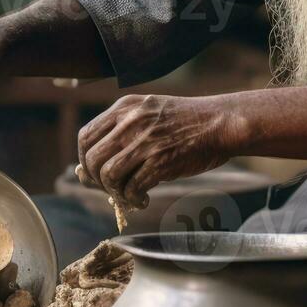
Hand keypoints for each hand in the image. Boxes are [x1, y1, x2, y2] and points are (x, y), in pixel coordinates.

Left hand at [77, 94, 242, 206]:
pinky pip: (132, 188)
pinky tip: (143, 199)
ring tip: (129, 195)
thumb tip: (90, 168)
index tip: (94, 172)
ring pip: (108, 175)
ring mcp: (145, 141)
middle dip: (97, 181)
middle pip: (92, 159)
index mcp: (125, 107)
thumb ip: (121, 131)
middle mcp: (131, 122)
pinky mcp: (160, 161)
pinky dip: (133, 199)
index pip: (86, 136)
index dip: (85, 159)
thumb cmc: (186, 121)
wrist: (221, 122)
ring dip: (115, 192)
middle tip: (112, 189)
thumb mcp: (149, 111)